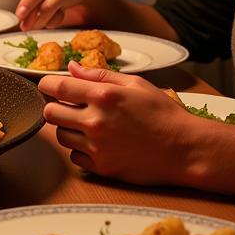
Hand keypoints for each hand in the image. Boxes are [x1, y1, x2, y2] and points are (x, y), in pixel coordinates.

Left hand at [38, 62, 197, 185]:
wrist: (186, 149)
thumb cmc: (164, 114)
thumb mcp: (135, 84)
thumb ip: (98, 74)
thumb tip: (71, 67)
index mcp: (103, 96)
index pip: (55, 87)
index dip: (47, 85)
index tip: (51, 86)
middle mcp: (95, 122)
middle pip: (50, 113)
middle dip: (55, 107)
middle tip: (70, 107)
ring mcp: (97, 147)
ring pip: (61, 136)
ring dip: (69, 129)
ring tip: (90, 125)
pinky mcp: (102, 167)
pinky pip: (75, 157)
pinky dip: (81, 150)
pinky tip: (98, 143)